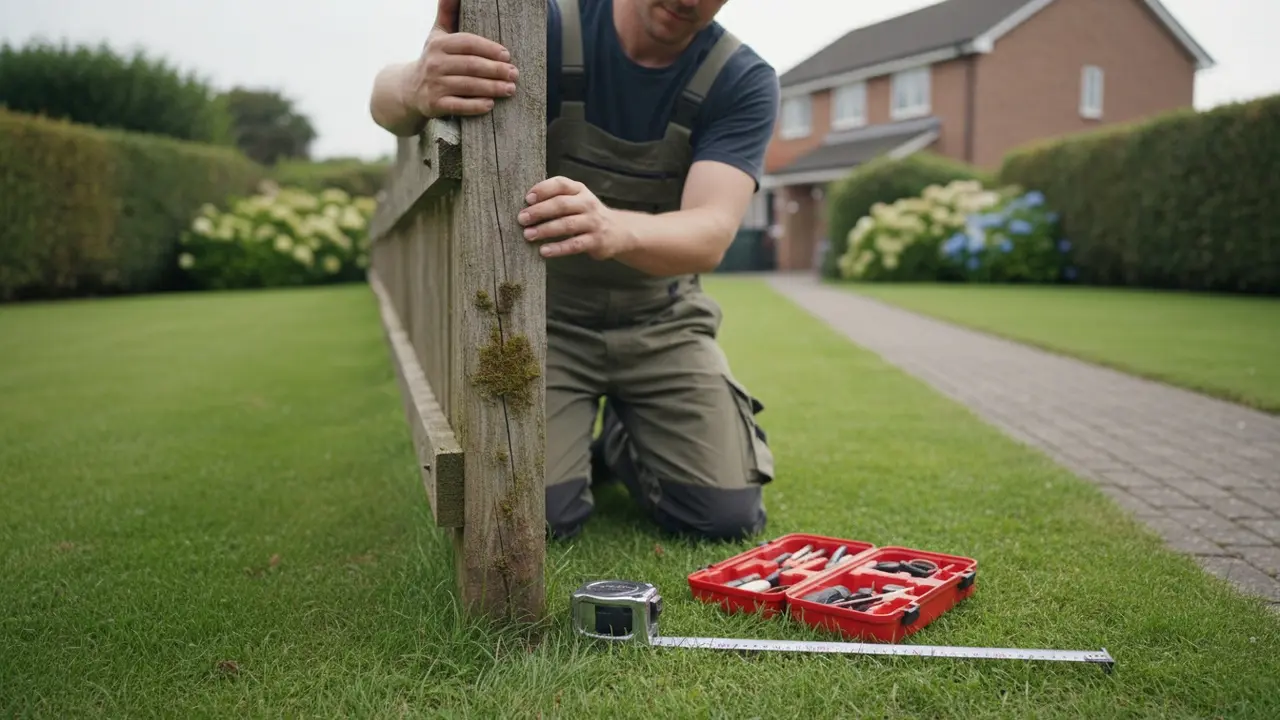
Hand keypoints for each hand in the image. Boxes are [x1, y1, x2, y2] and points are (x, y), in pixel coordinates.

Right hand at [402, 0, 519, 118]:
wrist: (409, 88)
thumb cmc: (433, 58)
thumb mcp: (437, 35)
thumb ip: (448, 13)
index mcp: (439, 44)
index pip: (468, 43)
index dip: (489, 48)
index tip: (507, 55)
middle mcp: (435, 63)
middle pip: (471, 65)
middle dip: (495, 70)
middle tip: (514, 73)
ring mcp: (434, 85)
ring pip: (468, 86)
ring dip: (492, 88)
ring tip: (510, 89)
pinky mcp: (434, 105)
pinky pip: (458, 106)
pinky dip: (475, 106)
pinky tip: (490, 104)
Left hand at [518, 177, 633, 259]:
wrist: (619, 231)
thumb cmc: (587, 214)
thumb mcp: (577, 200)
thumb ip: (557, 198)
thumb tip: (526, 206)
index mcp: (580, 190)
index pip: (561, 184)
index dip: (543, 189)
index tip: (527, 198)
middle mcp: (588, 203)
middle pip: (561, 204)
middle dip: (539, 211)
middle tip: (522, 219)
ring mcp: (593, 222)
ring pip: (567, 224)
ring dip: (545, 229)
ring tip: (528, 235)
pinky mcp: (596, 241)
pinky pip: (574, 244)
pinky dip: (558, 248)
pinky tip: (543, 251)